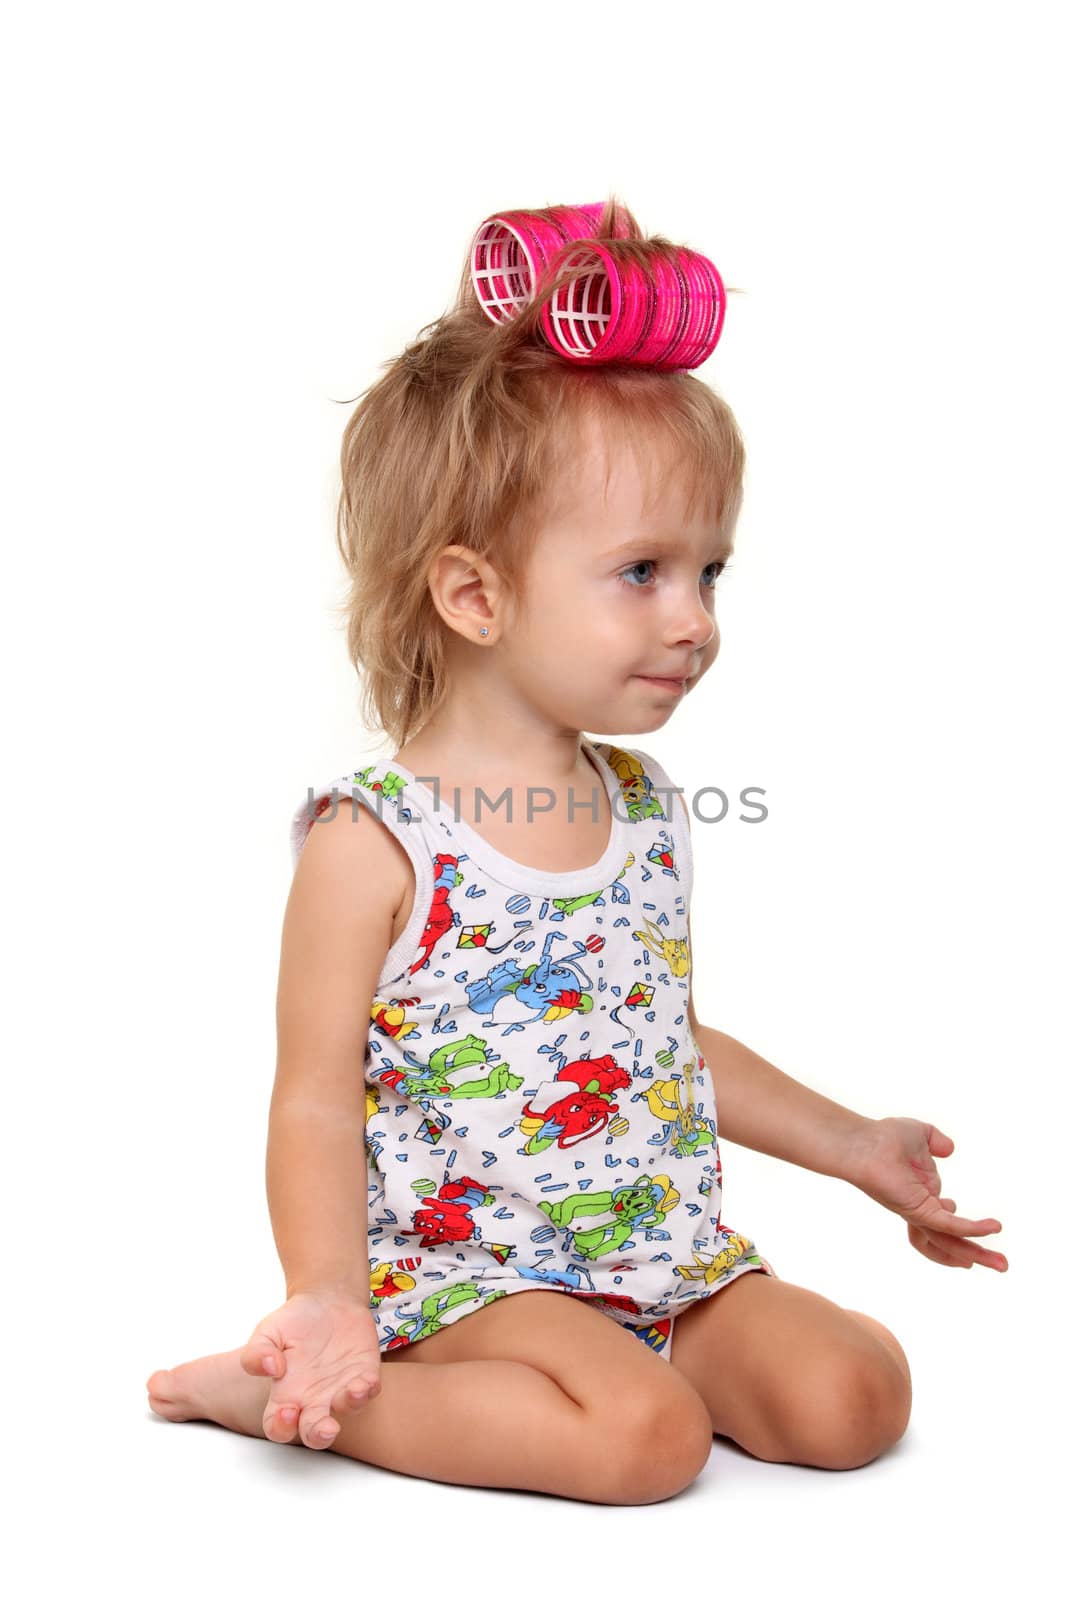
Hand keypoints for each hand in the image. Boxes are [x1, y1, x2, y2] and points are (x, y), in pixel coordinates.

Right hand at [240, 1290, 382, 1447]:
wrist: (327, 1299)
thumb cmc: (294, 1321)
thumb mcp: (267, 1332)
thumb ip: (257, 1352)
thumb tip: (270, 1368)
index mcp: (287, 1394)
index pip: (279, 1427)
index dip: (281, 1427)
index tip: (286, 1411)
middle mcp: (315, 1398)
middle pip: (316, 1432)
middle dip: (321, 1435)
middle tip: (325, 1428)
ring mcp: (341, 1388)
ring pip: (349, 1410)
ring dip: (351, 1404)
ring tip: (353, 1391)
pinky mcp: (364, 1373)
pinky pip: (370, 1389)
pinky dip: (369, 1388)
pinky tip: (366, 1379)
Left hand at [843, 1117, 1007, 1271]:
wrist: (864, 1141)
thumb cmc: (883, 1137)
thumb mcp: (918, 1134)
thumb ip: (936, 1142)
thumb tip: (950, 1150)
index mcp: (919, 1193)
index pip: (941, 1217)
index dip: (952, 1216)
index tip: (953, 1204)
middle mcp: (918, 1208)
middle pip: (950, 1239)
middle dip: (975, 1253)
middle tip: (1002, 1265)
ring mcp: (918, 1212)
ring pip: (951, 1241)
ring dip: (977, 1254)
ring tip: (1002, 1265)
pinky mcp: (919, 1210)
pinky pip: (950, 1225)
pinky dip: (972, 1228)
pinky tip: (992, 1228)